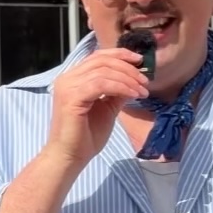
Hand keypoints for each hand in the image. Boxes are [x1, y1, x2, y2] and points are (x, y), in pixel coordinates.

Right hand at [45, 50, 148, 174]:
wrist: (71, 157)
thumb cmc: (86, 136)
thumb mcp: (107, 109)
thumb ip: (117, 92)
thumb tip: (134, 80)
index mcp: (73, 78)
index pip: (98, 57)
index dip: (120, 55)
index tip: (140, 61)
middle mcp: (67, 78)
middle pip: (102, 60)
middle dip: (127, 68)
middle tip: (145, 81)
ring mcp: (67, 86)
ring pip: (103, 71)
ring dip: (127, 79)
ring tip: (142, 91)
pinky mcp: (71, 97)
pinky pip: (100, 84)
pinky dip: (120, 87)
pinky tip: (133, 95)